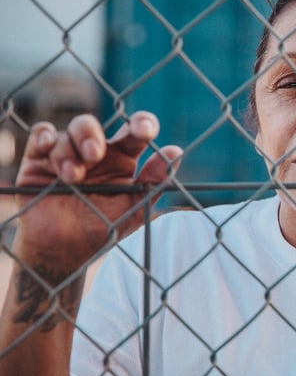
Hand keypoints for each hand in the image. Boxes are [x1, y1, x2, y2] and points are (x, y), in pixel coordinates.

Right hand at [13, 111, 181, 272]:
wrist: (62, 251)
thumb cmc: (101, 229)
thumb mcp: (132, 209)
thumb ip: (153, 182)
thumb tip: (176, 151)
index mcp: (122, 159)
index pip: (133, 132)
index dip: (141, 123)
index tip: (144, 130)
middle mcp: (95, 152)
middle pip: (93, 125)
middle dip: (92, 136)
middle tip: (94, 155)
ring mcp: (67, 153)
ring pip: (69, 131)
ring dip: (70, 150)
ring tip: (73, 177)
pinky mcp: (39, 160)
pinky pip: (42, 134)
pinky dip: (45, 136)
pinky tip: (48, 147)